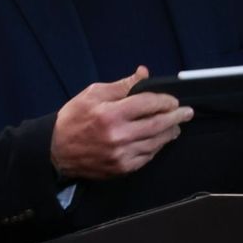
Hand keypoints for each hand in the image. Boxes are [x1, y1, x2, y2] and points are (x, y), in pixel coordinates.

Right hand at [50, 66, 193, 181]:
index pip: (148, 104)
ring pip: (157, 142)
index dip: (165, 100)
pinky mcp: (123, 168)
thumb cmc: (73, 119)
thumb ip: (121, 86)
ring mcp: (122, 154)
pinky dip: (157, 146)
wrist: (56, 151)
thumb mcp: (92, 94)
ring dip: (170, 132)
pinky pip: (148, 156)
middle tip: (187, 112)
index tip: (173, 99)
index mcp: (110, 114)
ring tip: (176, 126)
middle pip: (158, 124)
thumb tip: (143, 74)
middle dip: (176, 116)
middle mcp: (119, 135)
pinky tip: (159, 140)